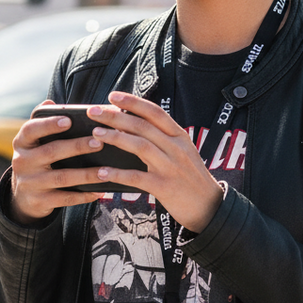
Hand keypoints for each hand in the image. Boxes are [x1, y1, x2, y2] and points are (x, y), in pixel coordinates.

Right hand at [9, 100, 110, 224]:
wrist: (23, 196)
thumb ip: (44, 123)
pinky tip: (99, 191)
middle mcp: (22, 162)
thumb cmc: (37, 160)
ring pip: (62, 178)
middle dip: (76, 147)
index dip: (49, 124)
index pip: (31, 130)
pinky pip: (65, 198)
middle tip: (99, 142)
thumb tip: (50, 103)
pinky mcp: (39, 201)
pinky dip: (83, 195)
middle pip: (51, 152)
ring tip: (107, 171)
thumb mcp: (34, 142)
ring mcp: (30, 183)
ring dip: (86, 174)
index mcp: (22, 142)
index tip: (68, 120)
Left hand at [79, 91, 224, 232]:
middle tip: (93, 112)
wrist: (209, 206)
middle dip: (115, 116)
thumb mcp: (181, 151)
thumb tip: (128, 125)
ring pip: (140, 146)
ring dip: (115, 138)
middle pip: (142, 126)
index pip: (154, 112)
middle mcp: (176, 148)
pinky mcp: (164, 187)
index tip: (113, 95)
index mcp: (179, 136)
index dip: (133, 102)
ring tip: (95, 133)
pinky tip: (102, 172)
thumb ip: (160, 138)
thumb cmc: (189, 177)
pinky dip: (117, 173)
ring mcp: (170, 167)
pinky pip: (136, 177)